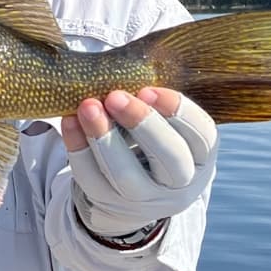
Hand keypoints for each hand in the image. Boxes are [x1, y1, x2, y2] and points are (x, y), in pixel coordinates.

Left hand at [60, 87, 216, 238]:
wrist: (132, 197)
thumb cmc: (152, 144)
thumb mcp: (166, 127)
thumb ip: (154, 103)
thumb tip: (125, 68)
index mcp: (201, 157)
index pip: (201, 135)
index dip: (178, 111)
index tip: (148, 90)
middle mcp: (179, 182)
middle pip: (170, 157)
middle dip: (142, 123)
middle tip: (115, 96)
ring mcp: (144, 198)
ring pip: (126, 173)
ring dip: (104, 137)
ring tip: (87, 106)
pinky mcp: (108, 202)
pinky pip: (91, 178)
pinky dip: (78, 148)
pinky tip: (69, 121)